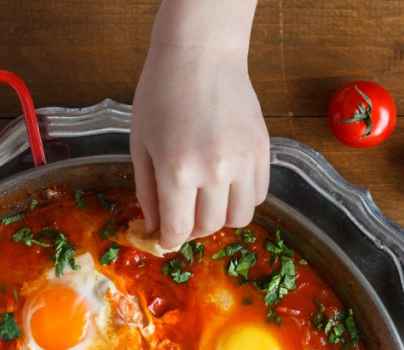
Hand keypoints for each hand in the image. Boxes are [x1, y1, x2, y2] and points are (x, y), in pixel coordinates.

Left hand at [130, 0, 268, 249]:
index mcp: (178, 170)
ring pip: (240, 218)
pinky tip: (227, 183)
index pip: (178, 229)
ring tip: (207, 201)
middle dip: (192, 228)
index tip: (166, 239)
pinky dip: (243, 198)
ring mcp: (243, 162)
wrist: (201, 55)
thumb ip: (148, 192)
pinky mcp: (262, 152)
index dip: (169, 240)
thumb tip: (156, 228)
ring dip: (221, 218)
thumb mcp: (141, 144)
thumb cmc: (162, 93)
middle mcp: (215, 171)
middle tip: (183, 215)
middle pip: (209, 227)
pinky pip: (259, 195)